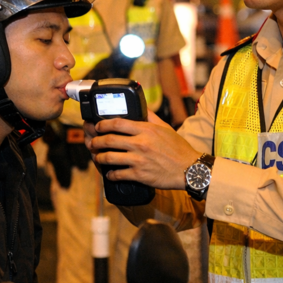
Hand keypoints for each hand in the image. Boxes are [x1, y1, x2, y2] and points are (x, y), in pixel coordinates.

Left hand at [85, 111, 200, 189]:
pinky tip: (109, 173)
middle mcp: (140, 143)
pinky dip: (110, 174)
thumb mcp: (166, 128)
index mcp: (146, 130)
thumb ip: (151, 117)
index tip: (98, 126)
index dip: (103, 124)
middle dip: (96, 141)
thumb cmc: (178, 149)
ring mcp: (139, 160)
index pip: (117, 123)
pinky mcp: (139, 175)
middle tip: (93, 143)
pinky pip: (118, 174)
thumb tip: (141, 108)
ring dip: (99, 158)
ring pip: (109, 157)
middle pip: (109, 140)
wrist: (189, 169)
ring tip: (97, 158)